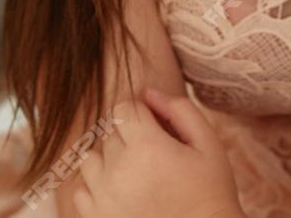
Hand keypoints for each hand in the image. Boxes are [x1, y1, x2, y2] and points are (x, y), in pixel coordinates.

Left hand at [67, 87, 244, 217]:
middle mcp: (119, 170)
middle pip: (109, 132)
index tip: (156, 129)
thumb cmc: (210, 191)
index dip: (140, 113)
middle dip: (128, 136)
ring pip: (90, 158)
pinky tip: (121, 192)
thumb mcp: (208, 144)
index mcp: (147, 146)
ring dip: (108, 160)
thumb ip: (180, 110)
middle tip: (153, 155)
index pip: (123, 108)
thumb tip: (148, 93)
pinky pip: (81, 190)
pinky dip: (96, 188)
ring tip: (134, 173)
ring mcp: (104, 197)